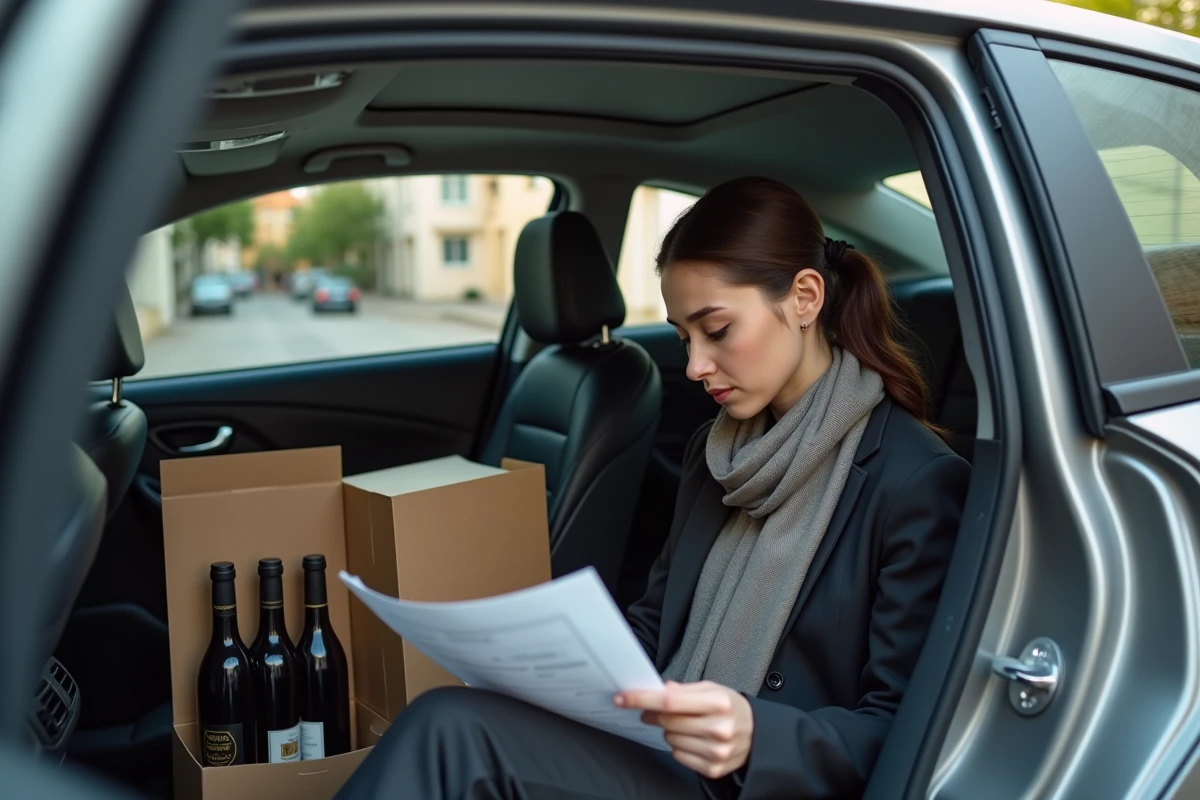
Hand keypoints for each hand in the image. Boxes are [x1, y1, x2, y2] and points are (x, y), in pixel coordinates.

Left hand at [615, 680, 752, 779]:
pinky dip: (680, 747)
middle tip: (655, 711)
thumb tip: (657, 689)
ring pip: (670, 739)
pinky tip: (694, 739)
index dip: (642, 699)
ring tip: (688, 725)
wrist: (757, 735)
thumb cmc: (730, 707)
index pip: (669, 701)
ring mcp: (716, 751)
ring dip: (671, 731)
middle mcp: (719, 728)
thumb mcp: (712, 689)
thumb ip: (683, 689)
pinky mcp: (713, 768)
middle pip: (667, 721)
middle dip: (654, 714)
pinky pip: (678, 756)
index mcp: (718, 703)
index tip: (622, 698)